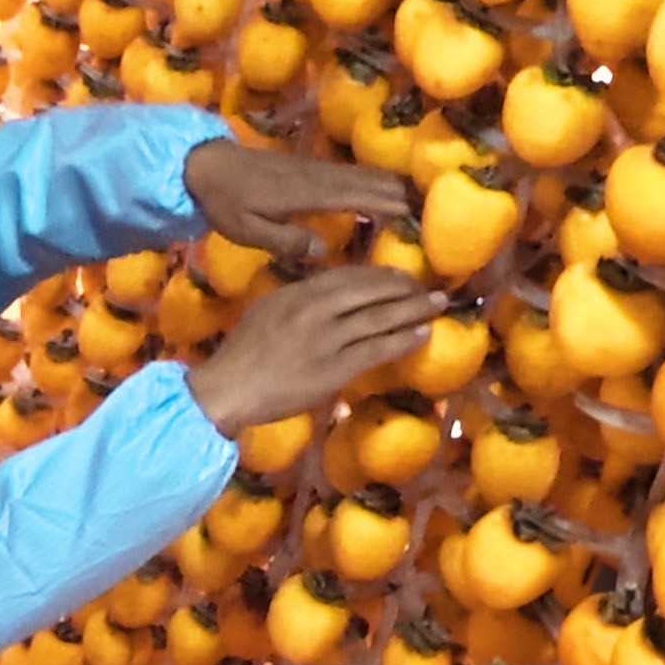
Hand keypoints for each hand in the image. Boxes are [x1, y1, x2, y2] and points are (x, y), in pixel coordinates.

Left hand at [184, 138, 419, 255]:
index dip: (386, 203)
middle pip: (367, 181)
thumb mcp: (248, 231)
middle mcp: (317, 176)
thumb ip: (285, 240)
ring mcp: (314, 169)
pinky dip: (373, 179)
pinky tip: (386, 187)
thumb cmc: (225, 203)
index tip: (415, 213)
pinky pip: (350, 173)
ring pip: (361, 174)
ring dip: (391, 183)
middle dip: (400, 192)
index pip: (355, 196)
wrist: (204, 166)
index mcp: (305, 192)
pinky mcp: (310, 168)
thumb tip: (323, 250)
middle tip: (434, 208)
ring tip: (421, 197)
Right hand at [184, 264, 451, 431]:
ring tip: (437, 304)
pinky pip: (376, 349)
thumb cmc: (242, 355)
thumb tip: (328, 294)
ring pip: (378, 317)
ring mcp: (326, 338)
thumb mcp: (267, 311)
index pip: (347, 276)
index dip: (378, 275)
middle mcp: (314, 309)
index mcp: (297, 292)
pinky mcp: (334, 368)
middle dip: (402, 286)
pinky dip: (403, 339)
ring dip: (413, 309)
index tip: (399, 275)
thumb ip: (298, 300)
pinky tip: (422, 334)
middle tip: (426, 286)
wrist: (228, 389)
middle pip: (368, 290)